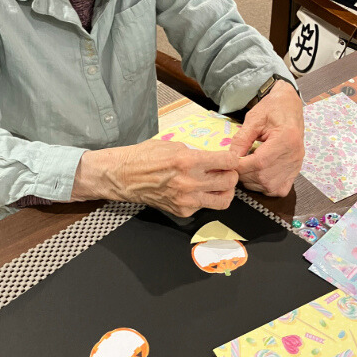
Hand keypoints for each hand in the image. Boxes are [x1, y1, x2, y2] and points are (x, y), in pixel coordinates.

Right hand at [71, 140, 239, 216]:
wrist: (124, 177)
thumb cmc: (145, 157)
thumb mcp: (173, 146)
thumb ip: (197, 153)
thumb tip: (215, 159)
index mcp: (189, 161)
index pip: (228, 161)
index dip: (232, 158)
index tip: (230, 159)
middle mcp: (190, 182)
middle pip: (230, 182)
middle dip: (231, 174)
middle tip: (225, 171)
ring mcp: (187, 200)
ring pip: (223, 200)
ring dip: (224, 191)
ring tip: (217, 184)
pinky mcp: (182, 211)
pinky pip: (204, 207)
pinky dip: (204, 198)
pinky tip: (195, 190)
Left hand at [230, 80, 303, 197]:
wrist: (289, 107)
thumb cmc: (272, 109)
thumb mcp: (253, 119)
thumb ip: (241, 140)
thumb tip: (230, 159)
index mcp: (286, 139)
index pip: (259, 162)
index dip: (240, 166)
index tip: (229, 162)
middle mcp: (294, 156)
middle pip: (263, 176)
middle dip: (244, 174)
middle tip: (235, 164)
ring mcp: (296, 166)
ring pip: (269, 186)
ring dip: (252, 181)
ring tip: (246, 166)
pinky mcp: (295, 171)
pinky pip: (278, 189)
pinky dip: (265, 186)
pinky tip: (258, 174)